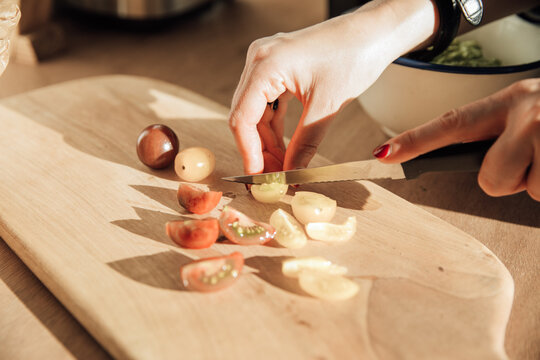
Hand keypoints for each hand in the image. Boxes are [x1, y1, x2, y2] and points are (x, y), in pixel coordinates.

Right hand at [228, 0, 436, 173]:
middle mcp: (259, 60)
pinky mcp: (278, 68)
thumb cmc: (355, 55)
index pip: (242, 118)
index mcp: (266, 65)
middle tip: (273, 178)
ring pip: (256, 113)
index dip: (249, 153)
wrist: (374, 32)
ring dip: (267, 142)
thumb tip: (291, 173)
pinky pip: (268, 104)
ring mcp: (267, 63)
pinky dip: (275, 127)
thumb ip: (305, 144)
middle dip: (259, 150)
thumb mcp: (327, 106)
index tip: (258, 178)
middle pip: (246, 116)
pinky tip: (284, 147)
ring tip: (282, 167)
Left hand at [373, 78, 539, 199]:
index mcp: (507, 102)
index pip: (451, 124)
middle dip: (508, 181)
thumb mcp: (528, 114)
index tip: (383, 155)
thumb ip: (500, 137)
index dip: (414, 142)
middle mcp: (527, 113)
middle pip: (491, 180)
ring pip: (528, 191)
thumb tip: (484, 173)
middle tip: (531, 159)